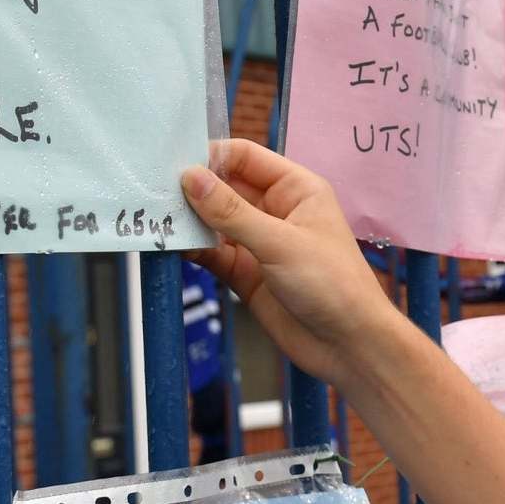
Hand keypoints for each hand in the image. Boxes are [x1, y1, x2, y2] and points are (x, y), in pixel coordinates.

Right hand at [181, 141, 408, 388]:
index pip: (245, 157)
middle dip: (193, 190)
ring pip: (214, 222)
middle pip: (224, 188)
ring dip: (189, 221)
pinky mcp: (246, 274)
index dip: (212, 157)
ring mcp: (259, 242)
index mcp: (295, 189)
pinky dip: (193, 250)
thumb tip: (191, 178)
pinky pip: (213, 253)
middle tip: (155, 191)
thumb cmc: (333, 285)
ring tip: (157, 219)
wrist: (349, 346)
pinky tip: (173, 247)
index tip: (176, 164)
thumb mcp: (280, 243)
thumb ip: (232, 212)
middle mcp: (275, 210)